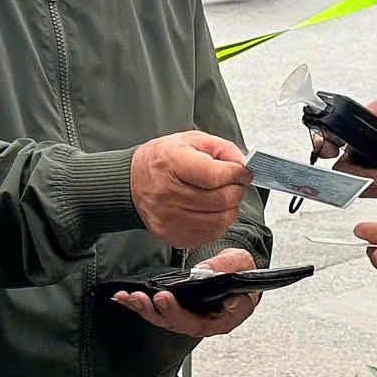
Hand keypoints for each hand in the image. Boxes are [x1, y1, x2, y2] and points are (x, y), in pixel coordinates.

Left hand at [114, 248, 260, 336]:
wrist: (238, 271)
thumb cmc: (242, 272)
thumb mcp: (241, 264)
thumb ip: (228, 270)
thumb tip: (213, 282)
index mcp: (221, 319)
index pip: (197, 323)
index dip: (177, 313)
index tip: (164, 298)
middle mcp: (203, 322)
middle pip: (174, 324)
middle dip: (154, 311)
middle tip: (139, 297)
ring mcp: (189, 317)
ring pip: (163, 319)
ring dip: (144, 309)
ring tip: (128, 297)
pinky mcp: (178, 309)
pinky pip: (158, 311)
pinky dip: (142, 305)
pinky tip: (126, 298)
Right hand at [131, 131, 252, 247]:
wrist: (133, 184)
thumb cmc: (162, 160)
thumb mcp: (190, 140)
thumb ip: (221, 148)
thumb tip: (243, 163)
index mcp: (171, 163)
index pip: (214, 175)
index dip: (236, 174)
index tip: (243, 172)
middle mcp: (168, 193)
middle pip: (220, 199)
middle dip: (236, 190)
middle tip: (235, 183)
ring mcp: (170, 218)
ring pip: (219, 220)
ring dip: (231, 208)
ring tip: (225, 196)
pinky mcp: (173, 235)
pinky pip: (210, 234)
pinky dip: (219, 223)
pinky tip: (212, 210)